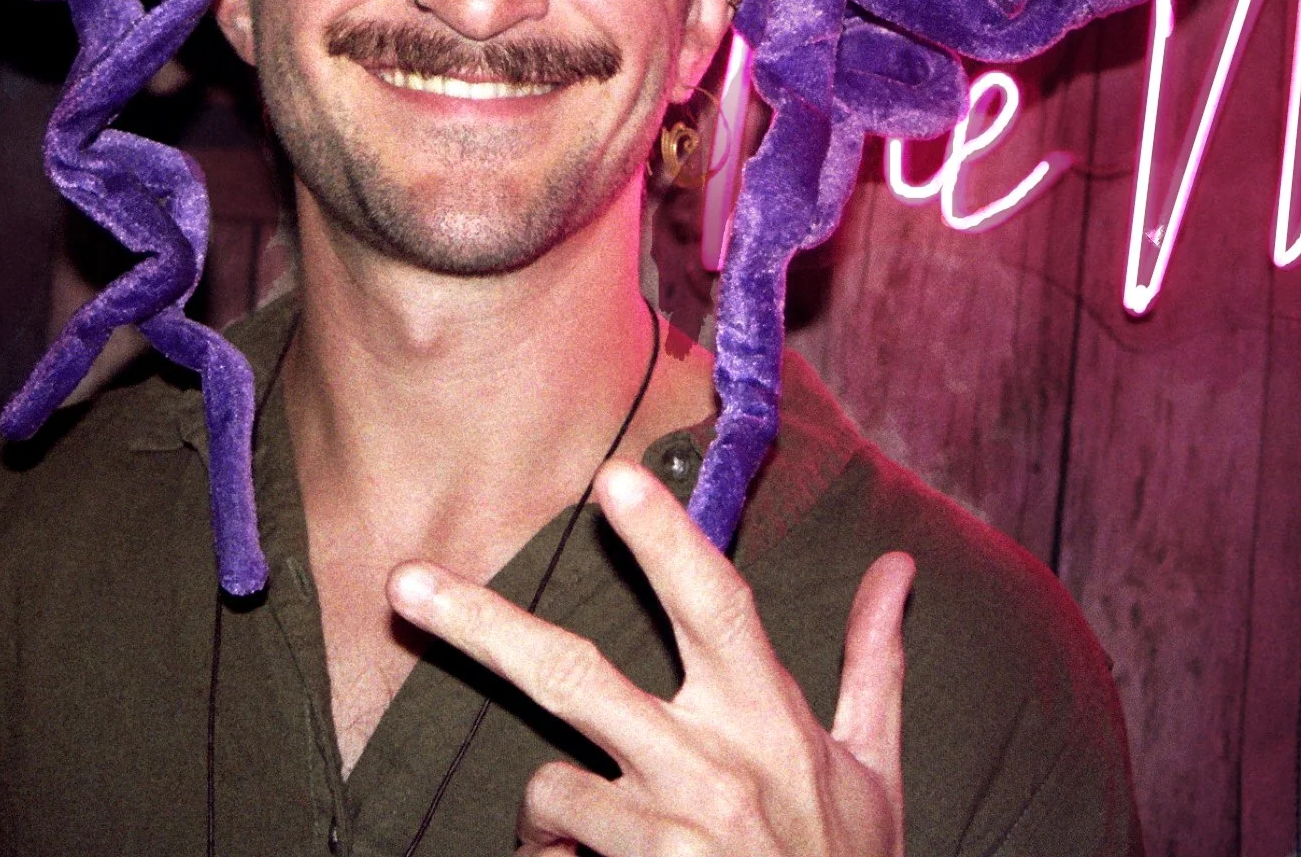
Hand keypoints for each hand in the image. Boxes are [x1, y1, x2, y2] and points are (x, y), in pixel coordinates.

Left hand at [388, 461, 911, 856]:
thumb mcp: (874, 770)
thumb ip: (871, 663)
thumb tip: (897, 568)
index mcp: (766, 719)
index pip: (715, 605)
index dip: (666, 539)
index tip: (613, 478)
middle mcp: (709, 768)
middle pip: (576, 677)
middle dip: (483, 626)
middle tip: (404, 583)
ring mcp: (664, 836)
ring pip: (548, 784)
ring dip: (548, 809)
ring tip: (577, 838)